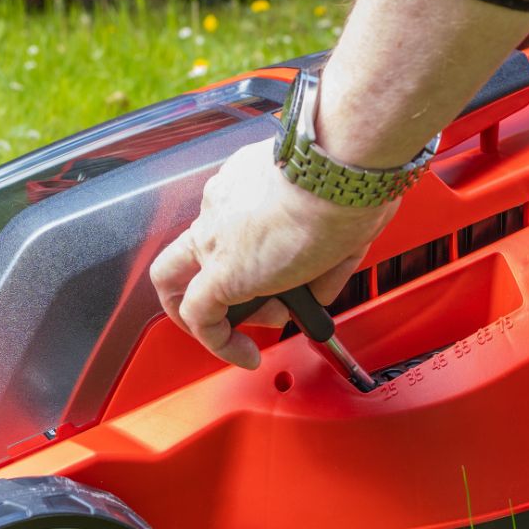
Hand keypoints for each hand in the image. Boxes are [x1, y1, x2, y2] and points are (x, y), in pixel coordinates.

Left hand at [150, 138, 396, 368]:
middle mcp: (220, 204)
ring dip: (216, 313)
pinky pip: (200, 318)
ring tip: (259, 330)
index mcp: (245, 183)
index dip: (257, 257)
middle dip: (222, 285)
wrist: (340, 173)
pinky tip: (247, 355)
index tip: (284, 272)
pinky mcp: (219, 272)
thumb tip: (319, 289)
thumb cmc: (347, 180)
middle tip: (266, 303)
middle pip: (195, 251)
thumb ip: (324, 258)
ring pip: (181, 280)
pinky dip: (220, 343)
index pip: (231, 223)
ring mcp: (214, 237)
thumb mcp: (337, 217)